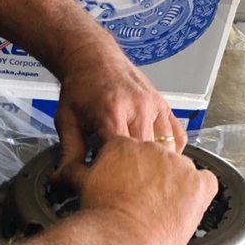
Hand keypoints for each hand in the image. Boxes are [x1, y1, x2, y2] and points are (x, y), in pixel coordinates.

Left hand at [55, 41, 186, 176]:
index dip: (118, 177)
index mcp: (112, 112)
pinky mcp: (165, 106)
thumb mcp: (67, 120)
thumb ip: (69, 152)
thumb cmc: (81, 88)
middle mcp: (139, 108)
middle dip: (139, 175)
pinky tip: (157, 157)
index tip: (111, 186)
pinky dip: (172, 151)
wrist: (93, 58)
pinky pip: (179, 137)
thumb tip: (65, 179)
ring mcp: (155, 106)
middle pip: (149, 156)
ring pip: (168, 150)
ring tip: (144, 175)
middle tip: (128, 185)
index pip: (123, 157)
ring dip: (158, 165)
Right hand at [70, 138, 217, 244]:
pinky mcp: (198, 184)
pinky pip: (207, 182)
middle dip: (154, 177)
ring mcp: (179, 166)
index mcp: (124, 145)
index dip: (132, 168)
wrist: (121, 239)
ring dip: (176, 185)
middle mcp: (154, 149)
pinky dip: (200, 193)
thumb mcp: (81, 187)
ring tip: (164, 209)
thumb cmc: (101, 216)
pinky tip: (189, 205)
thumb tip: (60, 172)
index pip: (132, 149)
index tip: (129, 184)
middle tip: (144, 201)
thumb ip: (75, 173)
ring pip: (183, 170)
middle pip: (159, 158)